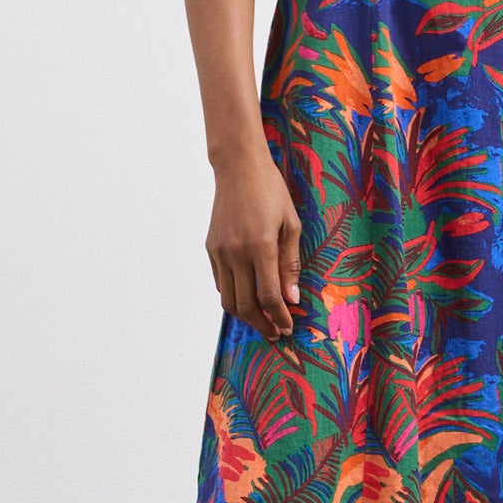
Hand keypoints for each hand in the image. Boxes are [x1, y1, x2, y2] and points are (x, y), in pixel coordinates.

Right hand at [206, 147, 302, 341]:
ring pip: (228, 299)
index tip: (289, 327)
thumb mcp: (290, 225)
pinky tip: (248, 297)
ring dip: (245, 316)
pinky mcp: (211, 248)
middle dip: (262, 324)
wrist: (238, 169)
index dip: (280, 317)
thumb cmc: (271, 192)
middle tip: (276, 333)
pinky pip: (221, 283)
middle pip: (245, 305)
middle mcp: (236, 253)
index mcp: (260, 246)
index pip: (269, 296)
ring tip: (262, 321)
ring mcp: (220, 252)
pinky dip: (233, 296)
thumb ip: (290, 264)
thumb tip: (291, 298)